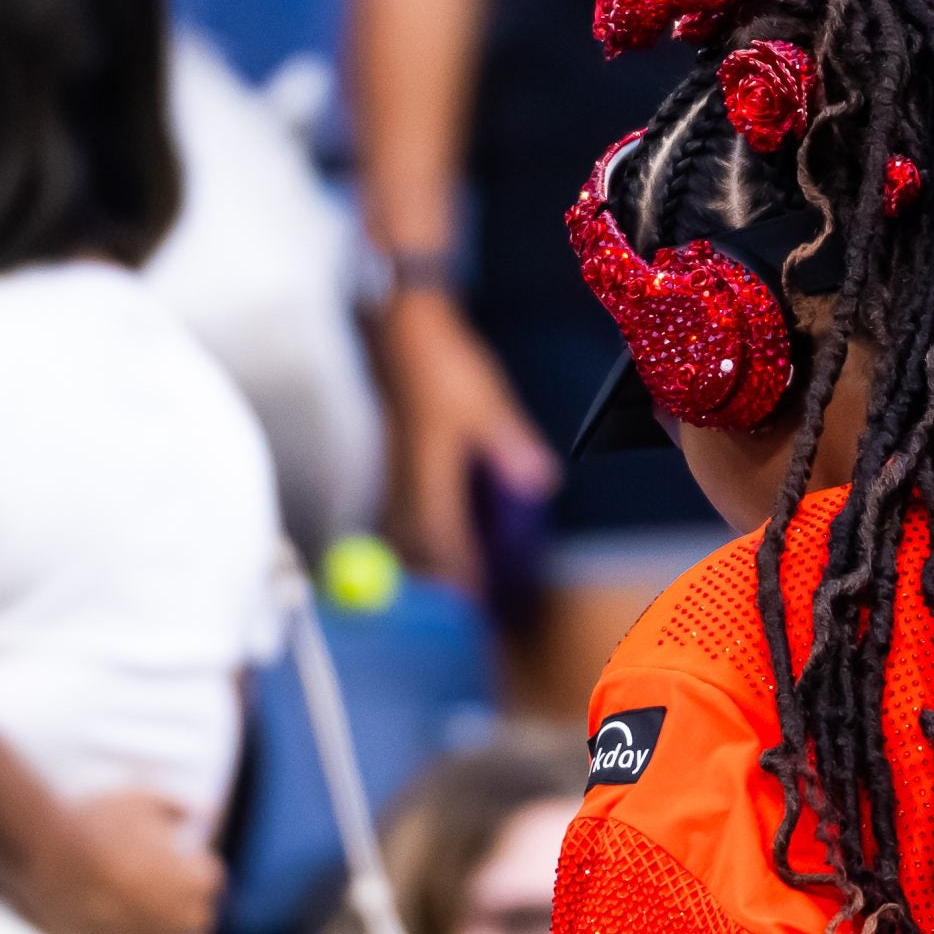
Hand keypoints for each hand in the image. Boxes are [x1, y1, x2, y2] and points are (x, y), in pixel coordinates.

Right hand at [6, 792, 223, 933]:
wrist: (44, 857)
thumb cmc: (92, 822)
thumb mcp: (143, 800)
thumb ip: (179, 807)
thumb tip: (204, 811)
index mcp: (203, 879)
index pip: (206, 886)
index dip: (179, 879)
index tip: (150, 877)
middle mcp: (194, 919)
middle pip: (199, 924)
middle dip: (177, 916)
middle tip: (138, 907)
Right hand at [377, 290, 558, 592]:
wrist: (399, 327)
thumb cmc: (441, 362)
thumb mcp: (484, 401)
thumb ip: (510, 445)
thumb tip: (539, 484)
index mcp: (427, 478)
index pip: (444, 546)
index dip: (463, 578)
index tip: (482, 606)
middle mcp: (405, 485)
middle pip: (422, 550)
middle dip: (447, 577)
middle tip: (476, 602)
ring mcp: (395, 476)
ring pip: (411, 533)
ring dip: (434, 557)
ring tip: (464, 577)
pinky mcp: (396, 464)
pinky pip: (407, 513)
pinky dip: (427, 531)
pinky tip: (449, 531)